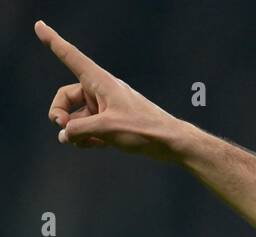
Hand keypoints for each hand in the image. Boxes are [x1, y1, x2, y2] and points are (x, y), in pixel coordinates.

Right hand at [35, 20, 184, 161]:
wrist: (172, 143)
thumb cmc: (144, 130)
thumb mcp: (107, 129)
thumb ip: (80, 130)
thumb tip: (64, 135)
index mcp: (100, 82)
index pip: (71, 57)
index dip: (53, 41)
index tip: (39, 25)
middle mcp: (102, 91)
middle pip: (66, 97)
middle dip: (60, 114)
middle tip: (63, 129)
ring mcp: (107, 108)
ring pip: (78, 117)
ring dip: (73, 130)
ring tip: (76, 143)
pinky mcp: (114, 123)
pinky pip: (90, 128)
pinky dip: (86, 137)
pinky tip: (86, 146)